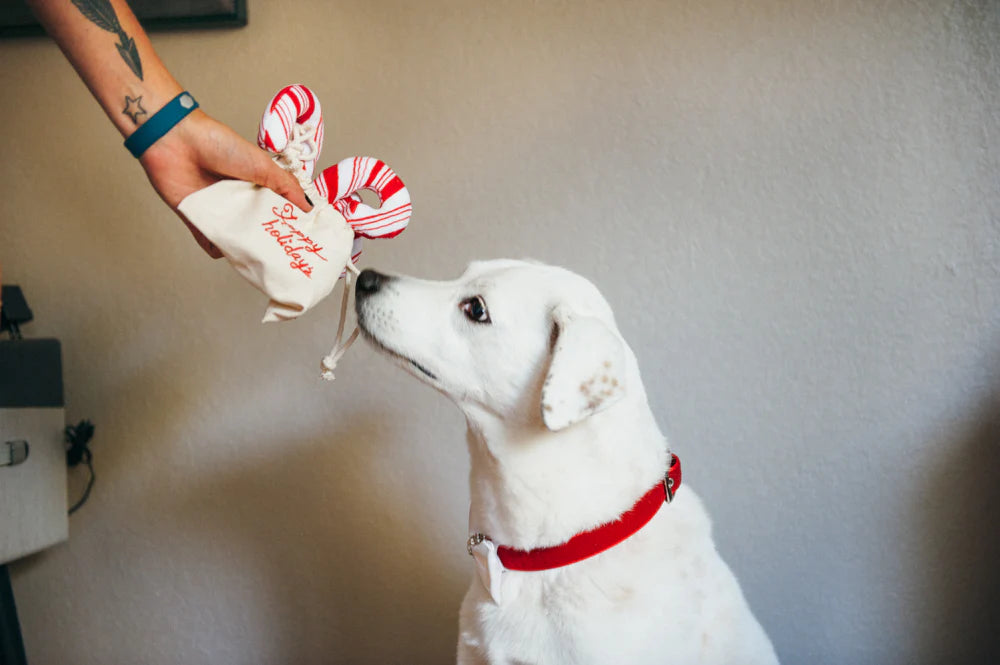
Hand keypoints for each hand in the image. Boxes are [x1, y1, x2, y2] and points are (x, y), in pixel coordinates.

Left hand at [139, 110, 312, 257]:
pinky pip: (210, 244)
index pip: (277, 211)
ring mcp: (219, 212)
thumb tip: (308, 208)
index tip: (302, 239)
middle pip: (259, 229)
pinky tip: (227, 252)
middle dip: (270, 242)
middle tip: (284, 255)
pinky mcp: (197, 221)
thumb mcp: (263, 164)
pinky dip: (218, 250)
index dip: (289, 224)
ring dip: (245, 249)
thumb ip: (287, 187)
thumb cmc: (220, 145)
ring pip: (237, 240)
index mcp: (257, 186)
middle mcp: (239, 201)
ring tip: (259, 257)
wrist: (176, 141)